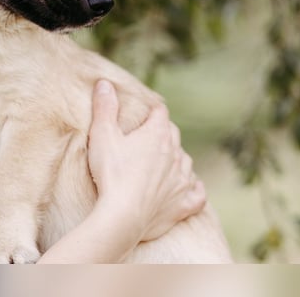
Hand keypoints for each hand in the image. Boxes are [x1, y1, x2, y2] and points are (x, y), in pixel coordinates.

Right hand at [87, 79, 205, 242]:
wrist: (123, 216)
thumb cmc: (111, 173)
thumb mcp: (102, 135)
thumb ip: (104, 107)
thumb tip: (105, 82)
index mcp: (157, 134)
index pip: (159, 112)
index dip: (150, 110)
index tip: (143, 112)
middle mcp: (175, 153)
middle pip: (173, 134)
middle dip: (162, 131)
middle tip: (147, 136)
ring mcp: (182, 180)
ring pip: (186, 161)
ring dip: (176, 159)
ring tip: (164, 160)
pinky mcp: (184, 204)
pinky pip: (197, 193)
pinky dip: (193, 189)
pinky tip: (188, 187)